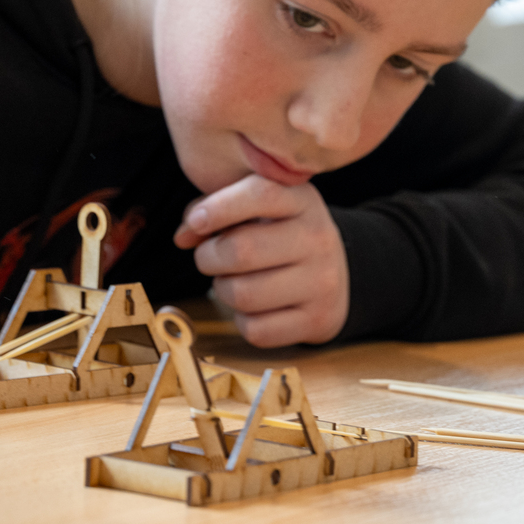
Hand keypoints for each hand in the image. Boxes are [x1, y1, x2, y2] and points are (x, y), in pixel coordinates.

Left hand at [173, 175, 349, 345]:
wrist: (339, 277)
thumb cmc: (282, 237)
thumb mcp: (260, 209)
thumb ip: (216, 209)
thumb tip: (184, 236)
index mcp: (302, 201)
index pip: (261, 194)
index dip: (219, 207)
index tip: (196, 222)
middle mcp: (317, 239)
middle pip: (241, 250)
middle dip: (208, 257)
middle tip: (210, 258)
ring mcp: (321, 282)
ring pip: (243, 294)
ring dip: (223, 290)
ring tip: (232, 282)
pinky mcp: (316, 320)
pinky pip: (256, 330)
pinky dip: (243, 321)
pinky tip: (254, 308)